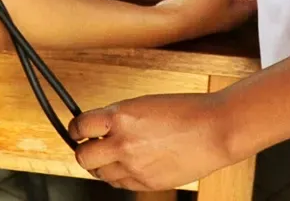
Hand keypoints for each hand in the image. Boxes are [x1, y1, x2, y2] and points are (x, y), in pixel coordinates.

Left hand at [70, 92, 234, 189]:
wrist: (214, 130)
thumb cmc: (184, 111)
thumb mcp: (143, 104)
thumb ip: (119, 117)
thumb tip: (101, 127)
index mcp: (121, 117)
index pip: (80, 126)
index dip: (75, 128)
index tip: (77, 128)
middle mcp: (124, 143)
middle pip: (83, 157)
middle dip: (84, 150)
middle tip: (90, 144)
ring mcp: (134, 167)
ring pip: (100, 174)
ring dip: (102, 164)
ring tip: (114, 153)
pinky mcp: (147, 184)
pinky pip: (121, 183)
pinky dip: (120, 175)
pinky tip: (130, 163)